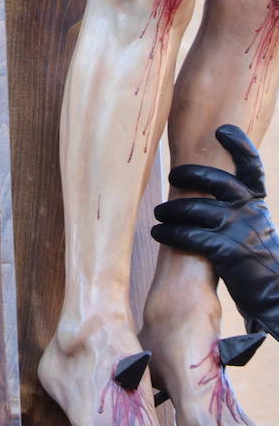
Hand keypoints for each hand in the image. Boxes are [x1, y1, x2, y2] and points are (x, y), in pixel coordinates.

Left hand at [152, 124, 278, 338]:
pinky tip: (159, 233)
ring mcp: (240, 231)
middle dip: (190, 174)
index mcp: (257, 204)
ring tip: (158, 216)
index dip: (240, 147)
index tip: (222, 130)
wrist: (275, 295)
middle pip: (217, 181)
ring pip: (196, 208)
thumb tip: (198, 192)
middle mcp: (250, 212)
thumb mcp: (252, 229)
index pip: (252, 169)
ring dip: (170, 211)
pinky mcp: (227, 252)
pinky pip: (190, 236)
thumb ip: (235, 209)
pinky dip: (170, 233)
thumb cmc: (255, 261)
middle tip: (172, 177)